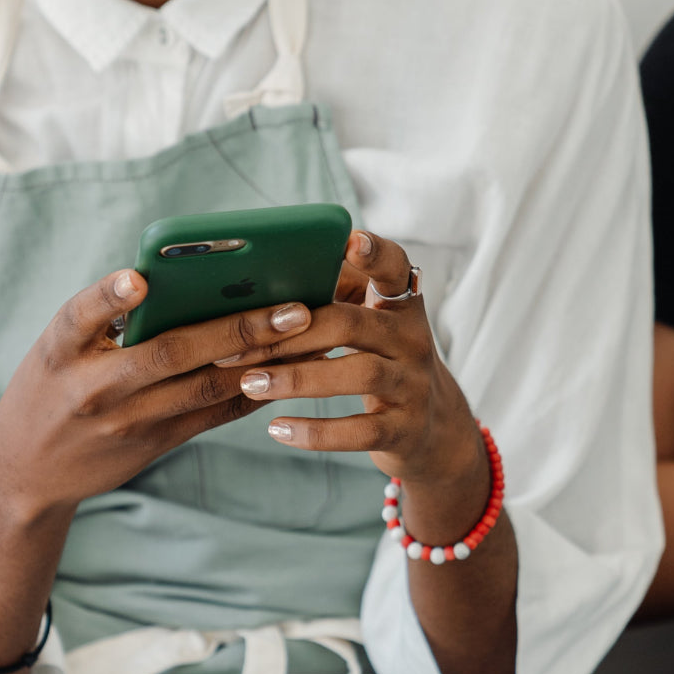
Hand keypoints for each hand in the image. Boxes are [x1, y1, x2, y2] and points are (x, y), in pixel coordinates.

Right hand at [0, 269, 314, 520]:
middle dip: (236, 329)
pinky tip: (294, 367)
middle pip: (170, 353)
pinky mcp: (157, 442)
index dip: (109, 297)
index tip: (139, 278)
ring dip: (262, 360)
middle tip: (292, 308)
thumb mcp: (58, 348)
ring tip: (309, 333)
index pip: (79, 317)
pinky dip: (254, 388)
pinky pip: (214, 413)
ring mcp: (130, 420)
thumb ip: (105, 317)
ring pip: (205, 386)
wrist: (26, 471)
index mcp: (61, 350)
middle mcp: (95, 387)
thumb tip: (178, 276)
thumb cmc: (51, 386)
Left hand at [225, 230, 485, 492]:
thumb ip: (334, 300)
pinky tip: (277, 429)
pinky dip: (316, 432)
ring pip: (360, 375)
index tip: (349, 242)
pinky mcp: (407, 429)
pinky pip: (361, 431)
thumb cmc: (382, 364)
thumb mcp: (372, 327)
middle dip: (294, 333)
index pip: (395, 268)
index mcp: (401, 306)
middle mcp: (414, 340)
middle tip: (242, 346)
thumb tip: (261, 287)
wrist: (431, 428)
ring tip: (251, 383)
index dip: (375, 253)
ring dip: (299, 378)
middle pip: (354, 324)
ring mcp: (414, 385)